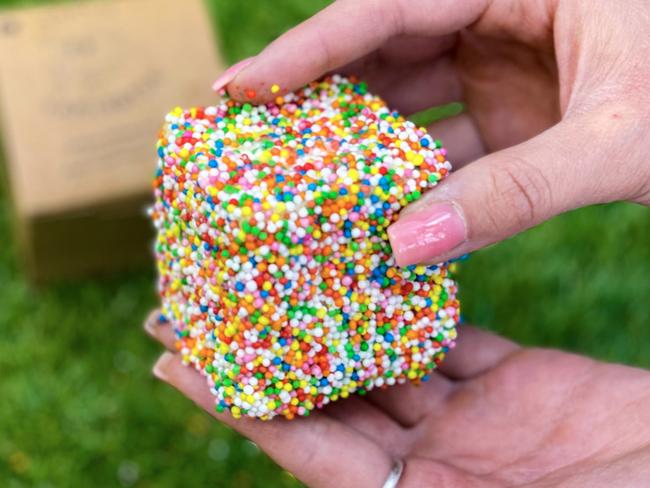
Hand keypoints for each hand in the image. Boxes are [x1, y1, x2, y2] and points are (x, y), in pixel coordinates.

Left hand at [146, 313, 649, 486]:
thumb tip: (342, 478)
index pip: (304, 444)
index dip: (238, 404)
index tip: (175, 360)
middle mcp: (429, 461)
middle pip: (332, 393)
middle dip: (272, 346)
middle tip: (214, 296)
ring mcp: (470, 419)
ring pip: (385, 356)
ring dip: (336, 316)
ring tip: (285, 266)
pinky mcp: (513, 381)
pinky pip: (449, 337)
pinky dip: (413, 303)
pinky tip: (379, 266)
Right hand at [215, 0, 649, 265]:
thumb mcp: (619, 141)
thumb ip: (515, 192)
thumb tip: (404, 248)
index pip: (389, 6)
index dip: (307, 49)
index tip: (238, 87)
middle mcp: (500, 15)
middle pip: (383, 50)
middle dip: (318, 97)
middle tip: (252, 139)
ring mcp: (504, 67)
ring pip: (408, 101)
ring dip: (360, 146)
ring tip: (300, 185)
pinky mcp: (513, 115)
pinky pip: (444, 143)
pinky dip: (412, 180)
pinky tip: (376, 214)